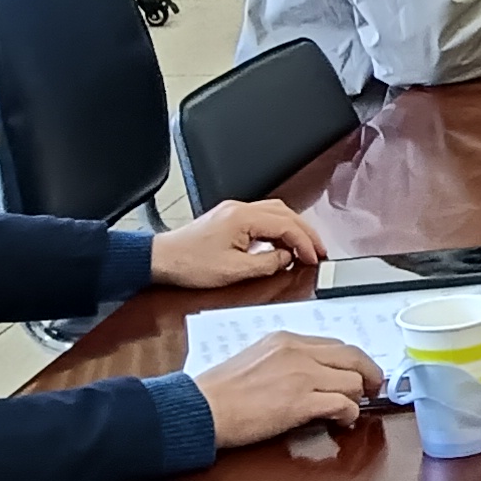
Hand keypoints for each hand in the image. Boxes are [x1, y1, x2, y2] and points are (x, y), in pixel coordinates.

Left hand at [150, 195, 324, 289]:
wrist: (161, 259)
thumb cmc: (190, 264)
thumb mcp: (233, 271)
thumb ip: (266, 264)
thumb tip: (286, 259)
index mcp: (243, 218)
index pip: (286, 225)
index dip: (304, 242)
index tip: (314, 257)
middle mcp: (240, 208)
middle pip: (285, 214)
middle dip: (306, 233)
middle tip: (318, 251)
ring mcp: (234, 211)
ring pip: (276, 212)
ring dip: (293, 228)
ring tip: (304, 247)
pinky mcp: (229, 217)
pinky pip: (263, 216)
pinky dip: (278, 228)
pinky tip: (280, 243)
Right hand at [193, 330, 381, 448]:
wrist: (202, 407)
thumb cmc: (221, 391)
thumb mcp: (256, 360)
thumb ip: (286, 361)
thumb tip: (311, 376)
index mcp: (286, 339)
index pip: (336, 345)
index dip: (353, 361)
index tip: (358, 374)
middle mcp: (298, 352)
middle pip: (354, 356)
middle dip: (370, 373)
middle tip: (373, 389)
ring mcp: (301, 375)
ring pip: (352, 381)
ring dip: (356, 398)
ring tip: (349, 411)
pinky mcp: (301, 402)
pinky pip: (343, 404)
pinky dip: (349, 414)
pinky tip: (342, 421)